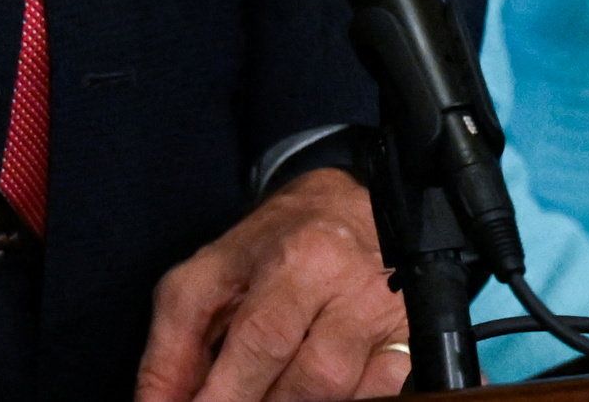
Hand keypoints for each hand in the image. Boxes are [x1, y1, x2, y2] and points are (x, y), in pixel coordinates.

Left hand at [136, 169, 409, 401]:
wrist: (356, 204)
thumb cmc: (274, 245)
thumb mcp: (212, 273)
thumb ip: (176, 341)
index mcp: (292, 257)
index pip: (257, 338)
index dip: (221, 394)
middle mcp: (345, 281)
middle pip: (305, 375)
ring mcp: (384, 312)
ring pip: (339, 389)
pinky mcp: (412, 337)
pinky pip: (380, 391)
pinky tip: (312, 396)